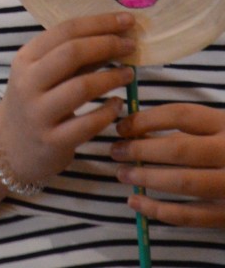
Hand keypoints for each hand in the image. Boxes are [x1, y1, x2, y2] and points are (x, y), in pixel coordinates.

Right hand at [0, 13, 134, 187]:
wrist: (8, 145)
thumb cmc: (34, 102)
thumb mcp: (43, 75)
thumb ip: (74, 58)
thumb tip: (114, 36)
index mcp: (25, 59)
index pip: (64, 31)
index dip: (99, 23)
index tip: (126, 20)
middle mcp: (28, 83)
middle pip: (71, 53)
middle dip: (107, 45)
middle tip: (131, 45)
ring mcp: (39, 112)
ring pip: (81, 87)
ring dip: (112, 77)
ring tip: (129, 74)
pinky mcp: (53, 140)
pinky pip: (89, 123)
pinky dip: (109, 111)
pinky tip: (118, 105)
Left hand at [113, 102, 224, 226]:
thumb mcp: (216, 128)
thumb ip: (184, 128)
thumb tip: (131, 131)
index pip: (180, 115)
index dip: (145, 119)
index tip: (121, 127)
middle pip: (180, 149)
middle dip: (141, 150)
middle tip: (115, 152)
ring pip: (185, 182)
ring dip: (147, 179)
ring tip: (122, 174)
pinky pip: (192, 216)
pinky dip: (159, 211)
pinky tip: (135, 202)